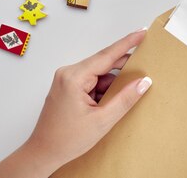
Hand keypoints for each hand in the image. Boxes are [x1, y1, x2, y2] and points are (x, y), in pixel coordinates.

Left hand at [0, 29, 151, 177]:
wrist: (42, 153)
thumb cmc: (65, 140)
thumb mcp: (102, 121)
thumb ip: (125, 99)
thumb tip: (143, 82)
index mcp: (74, 78)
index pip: (107, 55)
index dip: (127, 43)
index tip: (141, 32)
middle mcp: (68, 73)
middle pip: (103, 63)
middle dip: (123, 68)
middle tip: (142, 70)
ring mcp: (66, 79)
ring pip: (99, 73)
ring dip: (111, 85)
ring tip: (115, 101)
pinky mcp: (68, 86)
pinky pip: (92, 81)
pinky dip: (103, 90)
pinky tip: (106, 104)